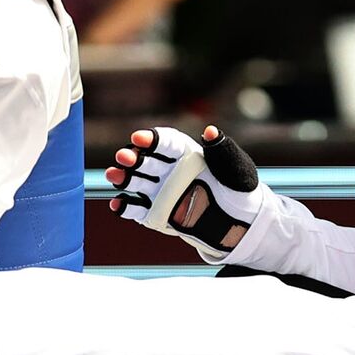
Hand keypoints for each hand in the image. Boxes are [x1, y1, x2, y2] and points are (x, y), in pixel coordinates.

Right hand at [105, 125, 263, 259]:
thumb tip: (210, 131)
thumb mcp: (237, 170)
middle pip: (147, 161)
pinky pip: (137, 209)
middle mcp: (170, 171)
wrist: (240, 224)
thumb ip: (222, 152)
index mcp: (187, 154)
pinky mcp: (156, 214)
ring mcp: (162, 192)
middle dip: (133, 158)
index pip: (166, 144)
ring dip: (123, 178)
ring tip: (114, 175)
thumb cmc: (239, 190)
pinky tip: (117, 205)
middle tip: (123, 157)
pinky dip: (125, 207)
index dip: (152, 140)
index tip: (139, 138)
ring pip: (137, 182)